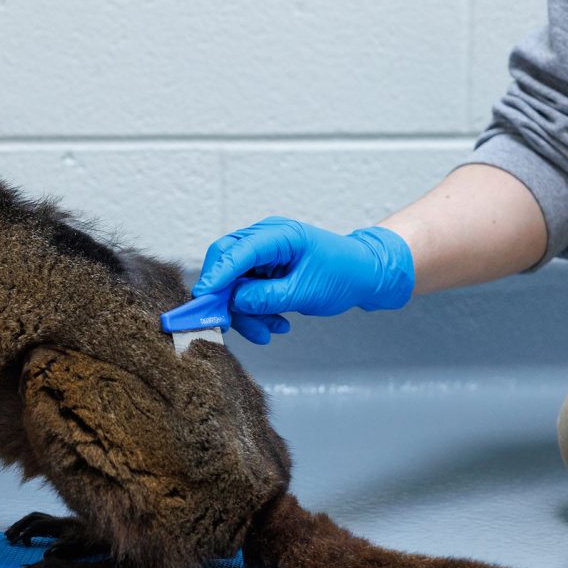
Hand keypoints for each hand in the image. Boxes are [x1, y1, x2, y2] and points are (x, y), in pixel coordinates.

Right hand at [193, 216, 413, 343]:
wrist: (365, 275)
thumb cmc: (343, 275)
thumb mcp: (306, 291)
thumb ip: (267, 297)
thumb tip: (235, 302)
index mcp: (279, 235)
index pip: (236, 251)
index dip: (217, 275)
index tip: (203, 298)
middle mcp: (265, 239)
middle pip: (225, 263)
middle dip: (225, 297)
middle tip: (227, 323)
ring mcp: (263, 254)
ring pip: (233, 283)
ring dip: (245, 312)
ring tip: (268, 332)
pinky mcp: (263, 270)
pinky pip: (245, 292)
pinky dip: (255, 312)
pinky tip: (275, 325)